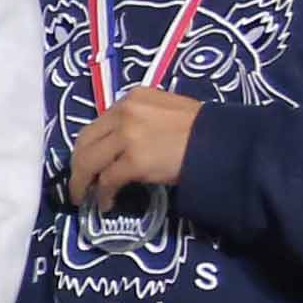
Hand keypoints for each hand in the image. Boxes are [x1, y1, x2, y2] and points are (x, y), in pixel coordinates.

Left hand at [63, 84, 200, 209]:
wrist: (224, 143)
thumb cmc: (202, 130)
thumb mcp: (166, 111)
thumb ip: (140, 119)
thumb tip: (121, 144)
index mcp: (132, 98)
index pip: (98, 124)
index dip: (88, 146)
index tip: (87, 162)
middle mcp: (125, 112)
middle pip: (85, 141)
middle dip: (78, 166)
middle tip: (80, 184)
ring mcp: (128, 136)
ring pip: (89, 161)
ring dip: (83, 182)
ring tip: (86, 197)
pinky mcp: (134, 161)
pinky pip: (107, 180)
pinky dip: (103, 195)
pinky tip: (106, 204)